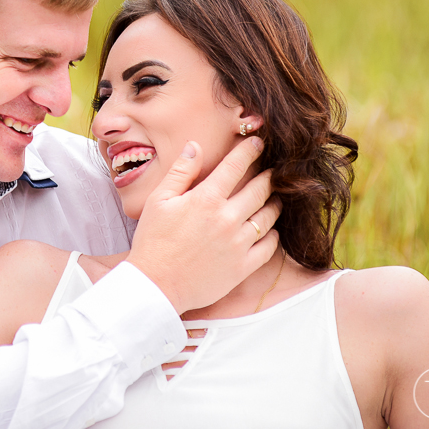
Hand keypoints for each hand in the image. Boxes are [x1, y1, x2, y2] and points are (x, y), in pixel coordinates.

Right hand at [126, 138, 281, 314]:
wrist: (156, 285)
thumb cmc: (153, 241)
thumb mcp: (159, 200)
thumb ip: (181, 171)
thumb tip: (195, 145)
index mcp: (206, 199)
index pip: (236, 166)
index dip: (250, 151)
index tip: (258, 143)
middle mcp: (227, 219)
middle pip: (260, 189)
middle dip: (269, 176)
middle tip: (273, 171)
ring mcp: (238, 244)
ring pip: (269, 216)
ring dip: (274, 203)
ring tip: (274, 198)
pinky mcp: (243, 267)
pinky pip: (269, 247)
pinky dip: (273, 235)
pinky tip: (269, 230)